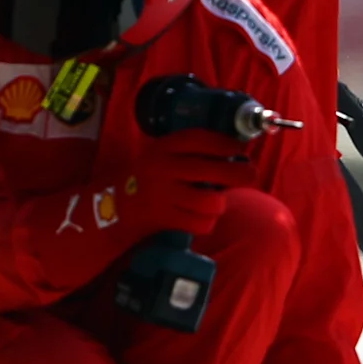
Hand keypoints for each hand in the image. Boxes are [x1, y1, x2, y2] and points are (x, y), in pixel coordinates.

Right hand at [114, 129, 261, 238]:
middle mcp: (161, 169)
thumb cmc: (149, 180)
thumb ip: (191, 153)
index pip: (200, 140)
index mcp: (162, 149)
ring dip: (219, 204)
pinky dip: (206, 222)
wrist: (113, 208)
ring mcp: (162, 195)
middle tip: (249, 175)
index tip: (240, 149)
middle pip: (212, 170)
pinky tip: (199, 218)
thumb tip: (238, 153)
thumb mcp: (162, 156)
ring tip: (215, 202)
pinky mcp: (163, 218)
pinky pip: (201, 223)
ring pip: (211, 201)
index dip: (225, 143)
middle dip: (239, 173)